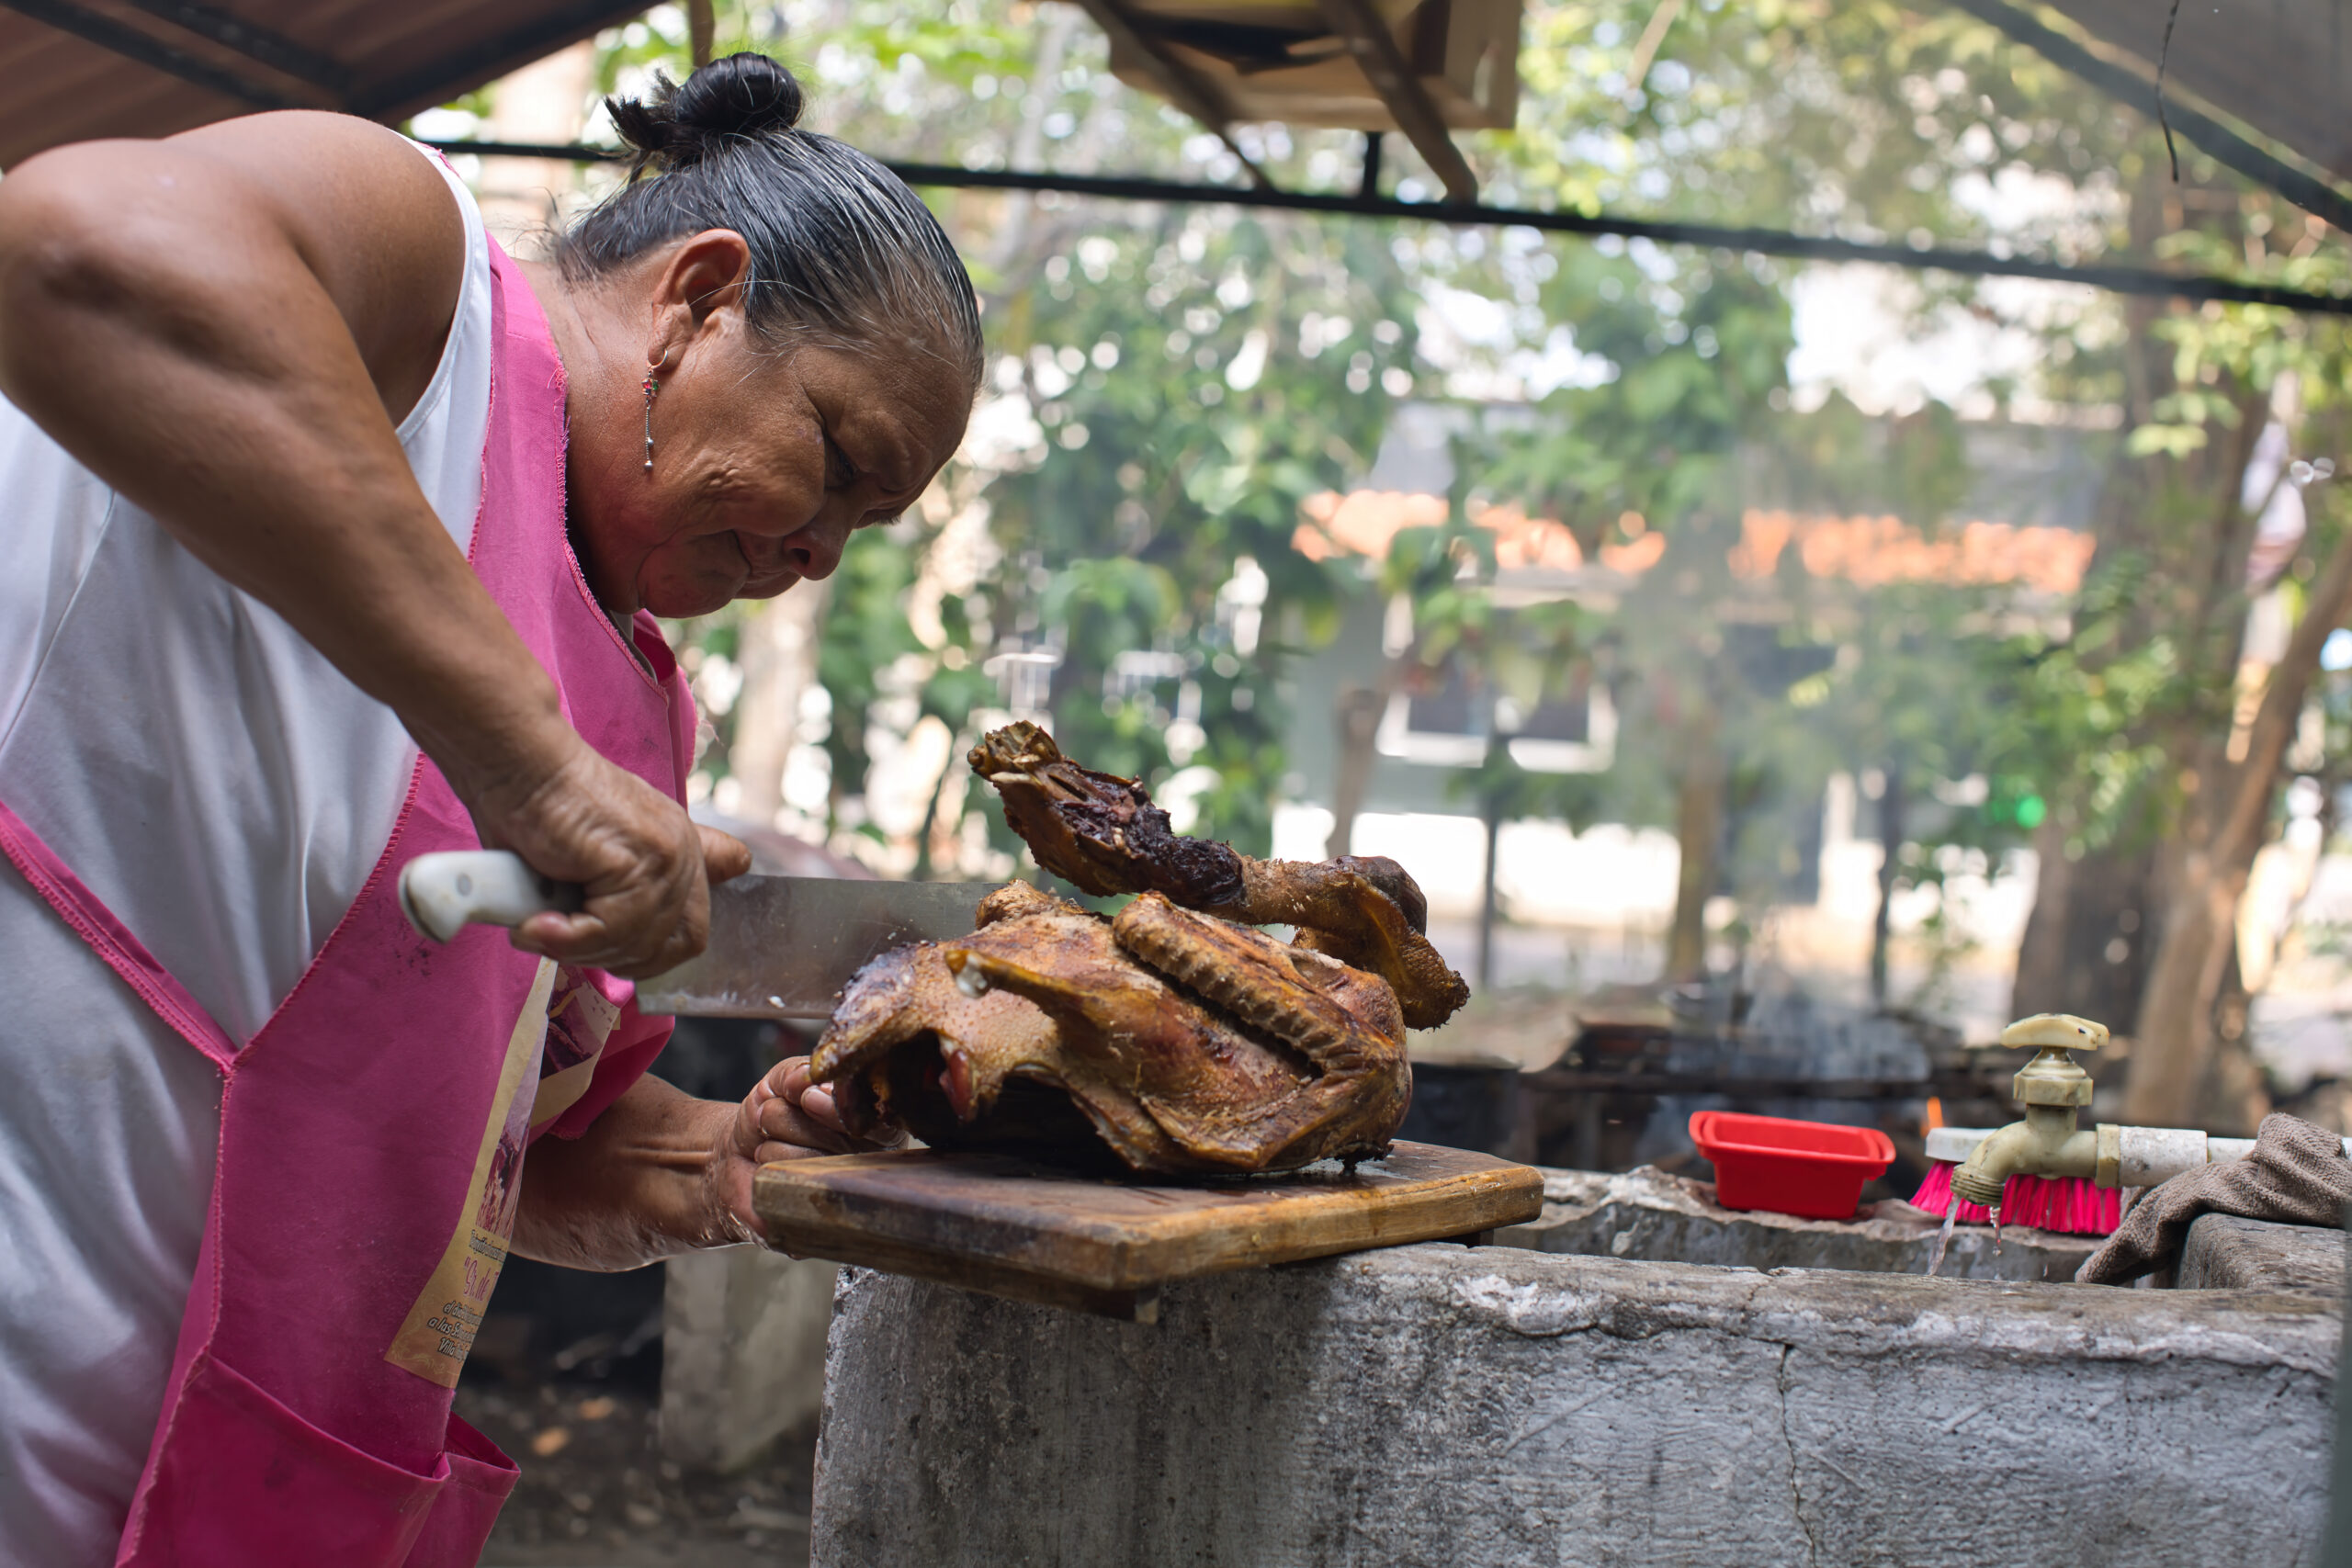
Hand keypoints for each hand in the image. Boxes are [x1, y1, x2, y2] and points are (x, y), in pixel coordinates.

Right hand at [457, 727, 751, 978]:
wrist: (516, 766)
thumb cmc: (537, 811)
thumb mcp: (591, 858)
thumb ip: (625, 892)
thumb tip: (636, 944)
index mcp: (680, 850)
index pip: (694, 930)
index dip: (653, 952)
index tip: (605, 946)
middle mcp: (683, 851)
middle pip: (672, 946)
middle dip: (613, 956)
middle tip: (562, 939)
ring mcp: (668, 856)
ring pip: (637, 944)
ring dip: (580, 949)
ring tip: (539, 927)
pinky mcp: (640, 861)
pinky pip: (611, 931)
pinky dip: (568, 939)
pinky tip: (536, 925)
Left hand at [707, 1054, 903, 1241]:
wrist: (732, 1157)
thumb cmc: (769, 1116)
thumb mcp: (783, 1080)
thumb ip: (799, 1073)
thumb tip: (808, 1081)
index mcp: (873, 1123)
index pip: (872, 1117)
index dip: (836, 1108)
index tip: (806, 1099)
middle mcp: (869, 1163)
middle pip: (840, 1137)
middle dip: (790, 1119)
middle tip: (772, 1119)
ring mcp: (844, 1196)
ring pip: (812, 1161)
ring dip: (774, 1145)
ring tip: (768, 1146)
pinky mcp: (816, 1225)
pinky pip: (792, 1191)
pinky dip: (768, 1173)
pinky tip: (767, 1173)